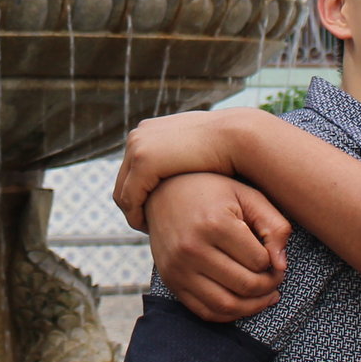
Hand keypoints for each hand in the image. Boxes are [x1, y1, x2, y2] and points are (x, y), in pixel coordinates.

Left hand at [115, 107, 278, 229]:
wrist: (237, 135)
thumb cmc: (226, 147)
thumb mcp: (197, 151)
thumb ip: (183, 158)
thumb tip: (182, 172)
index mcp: (149, 130)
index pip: (131, 170)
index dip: (140, 196)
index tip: (156, 214)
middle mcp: (138, 136)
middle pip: (123, 181)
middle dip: (134, 207)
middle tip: (151, 227)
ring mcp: (138, 146)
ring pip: (123, 192)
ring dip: (134, 214)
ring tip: (152, 230)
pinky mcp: (143, 160)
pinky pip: (130, 198)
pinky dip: (137, 216)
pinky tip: (152, 228)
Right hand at [149, 172, 290, 320]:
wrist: (162, 192)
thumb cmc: (212, 192)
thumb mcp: (247, 196)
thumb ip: (274, 225)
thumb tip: (281, 265)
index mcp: (215, 223)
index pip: (259, 261)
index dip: (274, 264)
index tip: (276, 260)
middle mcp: (193, 248)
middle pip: (245, 285)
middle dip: (268, 287)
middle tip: (275, 279)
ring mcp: (179, 268)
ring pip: (226, 305)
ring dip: (252, 307)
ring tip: (265, 296)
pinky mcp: (171, 281)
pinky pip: (204, 312)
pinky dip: (228, 314)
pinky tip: (242, 303)